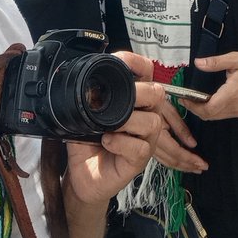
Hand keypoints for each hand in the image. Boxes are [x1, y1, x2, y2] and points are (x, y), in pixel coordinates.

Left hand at [62, 51, 163, 204]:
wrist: (81, 175)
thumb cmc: (86, 142)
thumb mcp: (84, 114)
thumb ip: (89, 96)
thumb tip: (88, 82)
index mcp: (132, 100)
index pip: (145, 72)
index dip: (137, 63)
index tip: (121, 62)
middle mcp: (143, 116)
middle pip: (157, 94)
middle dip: (139, 93)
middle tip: (118, 102)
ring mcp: (144, 138)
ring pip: (152, 122)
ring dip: (127, 121)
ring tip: (108, 126)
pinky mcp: (139, 159)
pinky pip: (140, 146)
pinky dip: (121, 142)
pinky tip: (106, 141)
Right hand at [149, 92, 206, 172]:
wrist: (132, 97)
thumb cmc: (149, 98)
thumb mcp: (166, 107)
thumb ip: (179, 127)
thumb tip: (192, 143)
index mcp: (156, 133)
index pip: (176, 152)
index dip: (190, 160)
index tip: (202, 163)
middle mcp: (150, 142)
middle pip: (171, 160)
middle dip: (187, 166)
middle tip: (201, 168)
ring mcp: (147, 144)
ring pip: (165, 161)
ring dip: (181, 166)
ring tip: (193, 167)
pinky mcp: (146, 144)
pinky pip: (161, 157)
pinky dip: (172, 161)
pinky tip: (180, 161)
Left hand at [180, 53, 237, 120]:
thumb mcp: (235, 58)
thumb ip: (216, 62)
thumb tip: (198, 63)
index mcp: (232, 93)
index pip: (209, 108)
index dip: (194, 106)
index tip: (183, 98)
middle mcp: (234, 106)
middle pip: (210, 115)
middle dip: (195, 109)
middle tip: (185, 98)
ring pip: (215, 117)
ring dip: (202, 111)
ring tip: (193, 99)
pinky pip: (222, 115)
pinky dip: (211, 111)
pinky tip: (206, 101)